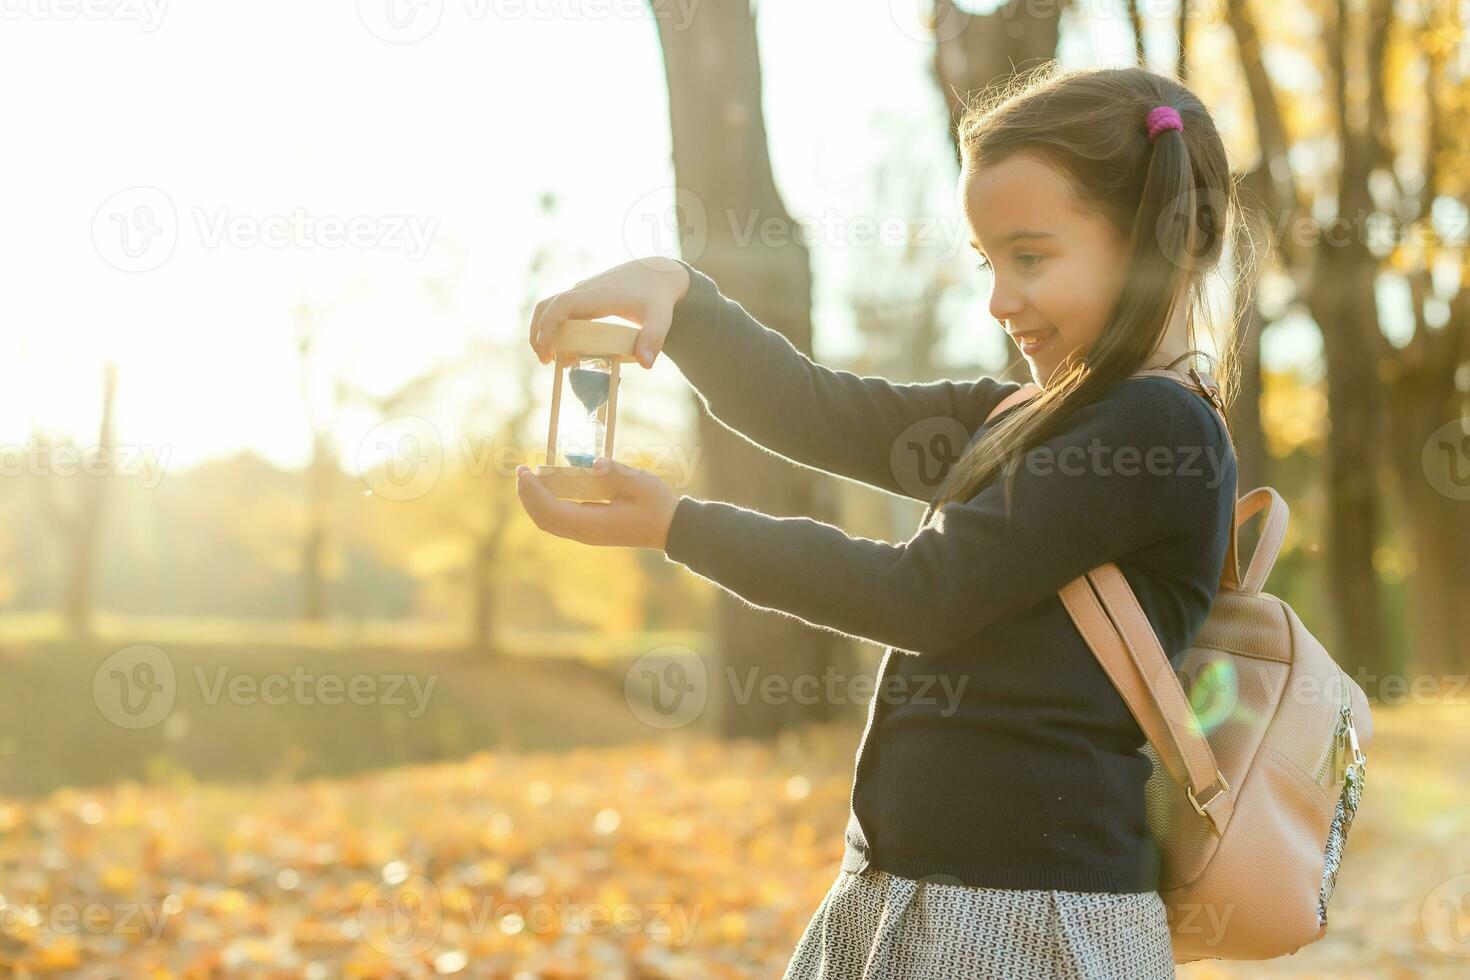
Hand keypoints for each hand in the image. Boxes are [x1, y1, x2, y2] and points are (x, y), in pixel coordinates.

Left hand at [515, 457, 680, 550]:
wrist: (670, 529)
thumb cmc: (657, 504)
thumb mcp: (641, 483)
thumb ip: (616, 472)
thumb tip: (594, 463)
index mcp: (593, 523)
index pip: (552, 510)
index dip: (533, 492)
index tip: (524, 471)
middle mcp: (585, 533)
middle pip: (544, 519)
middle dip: (527, 496)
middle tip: (520, 471)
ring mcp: (586, 534)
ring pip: (548, 522)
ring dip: (534, 501)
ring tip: (527, 479)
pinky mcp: (589, 530)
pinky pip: (558, 521)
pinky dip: (545, 505)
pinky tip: (545, 489)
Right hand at [528, 257, 690, 368]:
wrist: (658, 273)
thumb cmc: (658, 296)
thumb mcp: (661, 318)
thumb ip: (654, 339)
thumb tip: (645, 364)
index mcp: (599, 295)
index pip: (562, 304)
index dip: (548, 325)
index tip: (546, 350)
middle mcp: (585, 291)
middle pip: (546, 305)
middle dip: (537, 332)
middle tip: (545, 359)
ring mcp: (583, 292)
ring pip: (550, 306)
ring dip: (543, 329)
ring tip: (552, 358)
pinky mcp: (585, 296)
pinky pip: (561, 310)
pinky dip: (554, 326)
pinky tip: (565, 348)